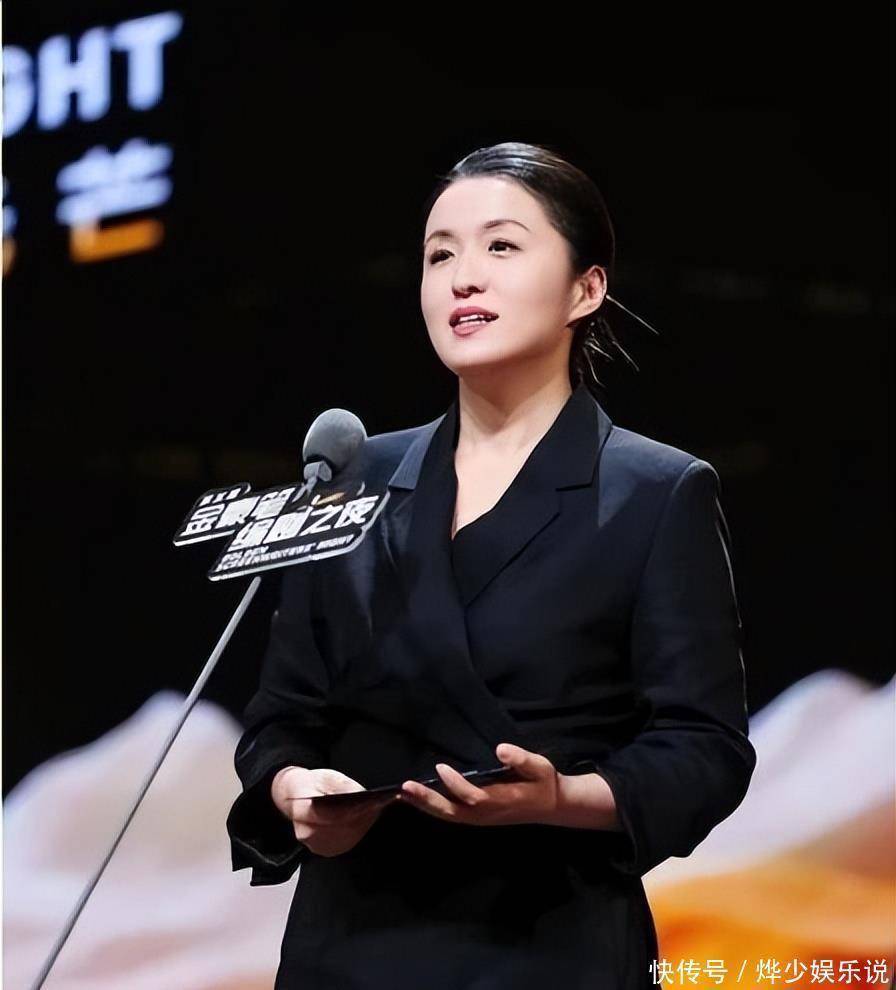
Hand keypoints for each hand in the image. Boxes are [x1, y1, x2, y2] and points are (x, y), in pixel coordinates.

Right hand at [272, 766, 397, 856]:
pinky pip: (345, 842)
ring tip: (376, 809)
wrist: (293, 797)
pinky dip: (357, 830)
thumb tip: (360, 794)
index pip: (330, 813)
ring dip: (362, 823)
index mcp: (302, 810)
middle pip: (341, 827)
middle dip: (361, 816)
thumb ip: (342, 785)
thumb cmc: (310, 785)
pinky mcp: (323, 850)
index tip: (369, 803)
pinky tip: (367, 818)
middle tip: (379, 804)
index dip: (352, 809)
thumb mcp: (326, 776)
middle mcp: (306, 832)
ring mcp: (314, 845)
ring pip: (345, 836)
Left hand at [396, 743, 560, 826]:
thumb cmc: (543, 782)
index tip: (441, 767)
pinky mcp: (477, 818)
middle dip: (428, 800)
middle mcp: (486, 814)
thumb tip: (501, 749)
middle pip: (453, 812)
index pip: (474, 796)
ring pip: (448, 816)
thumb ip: (521, 759)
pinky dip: (432, 808)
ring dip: (425, 805)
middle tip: (406, 788)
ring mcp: (480, 819)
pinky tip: (417, 799)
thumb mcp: (540, 767)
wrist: (551, 806)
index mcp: (502, 801)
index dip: (456, 784)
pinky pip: (451, 815)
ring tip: (403, 794)